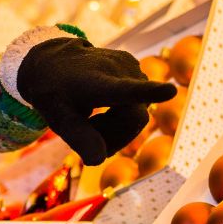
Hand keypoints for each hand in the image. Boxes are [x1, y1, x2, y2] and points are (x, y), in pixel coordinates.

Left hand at [17, 36, 176, 165]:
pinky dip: (120, 116)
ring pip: (138, 115)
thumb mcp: (57, 117)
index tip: (169, 91)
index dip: (148, 93)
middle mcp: (118, 70)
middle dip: (113, 136)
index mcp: (98, 82)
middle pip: (134, 119)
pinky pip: (137, 106)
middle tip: (86, 135)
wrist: (53, 63)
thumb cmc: (54, 93)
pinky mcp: (136, 68)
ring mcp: (131, 66)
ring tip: (91, 119)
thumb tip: (99, 160)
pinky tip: (102, 109)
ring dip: (116, 127)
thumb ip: (78, 138)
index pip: (125, 90)